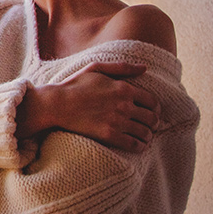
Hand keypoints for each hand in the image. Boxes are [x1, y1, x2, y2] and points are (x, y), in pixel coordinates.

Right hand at [17, 62, 159, 151]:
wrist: (57, 104)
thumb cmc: (74, 84)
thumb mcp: (96, 68)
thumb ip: (122, 67)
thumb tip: (144, 68)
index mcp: (124, 88)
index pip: (152, 101)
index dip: (156, 109)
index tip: (152, 113)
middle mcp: (125, 105)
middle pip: (152, 118)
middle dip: (153, 123)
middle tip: (150, 126)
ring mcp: (117, 121)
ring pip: (145, 132)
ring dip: (148, 136)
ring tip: (144, 137)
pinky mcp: (109, 135)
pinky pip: (134, 144)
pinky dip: (140, 146)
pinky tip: (138, 146)